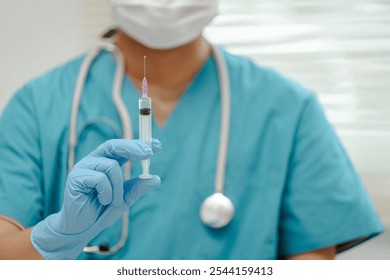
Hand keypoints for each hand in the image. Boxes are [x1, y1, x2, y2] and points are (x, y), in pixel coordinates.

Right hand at [31, 139, 160, 258]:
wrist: (82, 229)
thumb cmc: (101, 211)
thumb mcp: (124, 198)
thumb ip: (137, 188)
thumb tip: (156, 178)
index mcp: (106, 162)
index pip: (122, 148)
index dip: (139, 144)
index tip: (158, 145)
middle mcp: (94, 161)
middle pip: (113, 145)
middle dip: (132, 147)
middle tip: (148, 153)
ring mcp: (83, 168)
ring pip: (111, 166)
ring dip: (118, 187)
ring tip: (113, 201)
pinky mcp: (76, 178)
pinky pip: (100, 179)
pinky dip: (107, 193)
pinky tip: (102, 201)